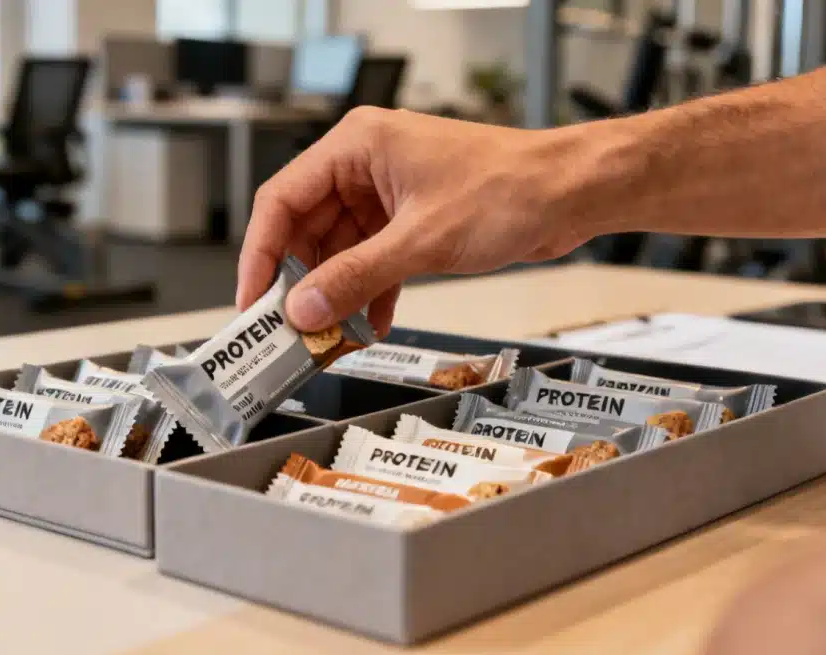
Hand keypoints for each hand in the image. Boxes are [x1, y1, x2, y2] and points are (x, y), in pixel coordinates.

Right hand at [236, 106, 616, 335]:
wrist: (572, 193)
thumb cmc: (510, 188)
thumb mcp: (421, 241)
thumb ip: (355, 277)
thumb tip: (304, 309)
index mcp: (356, 147)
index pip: (282, 200)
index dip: (260, 254)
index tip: (253, 300)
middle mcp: (366, 166)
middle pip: (307, 230)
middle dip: (301, 282)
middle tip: (291, 329)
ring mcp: (389, 195)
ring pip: (340, 251)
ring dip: (337, 295)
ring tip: (331, 337)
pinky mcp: (411, 221)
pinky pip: (372, 261)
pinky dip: (370, 293)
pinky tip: (371, 326)